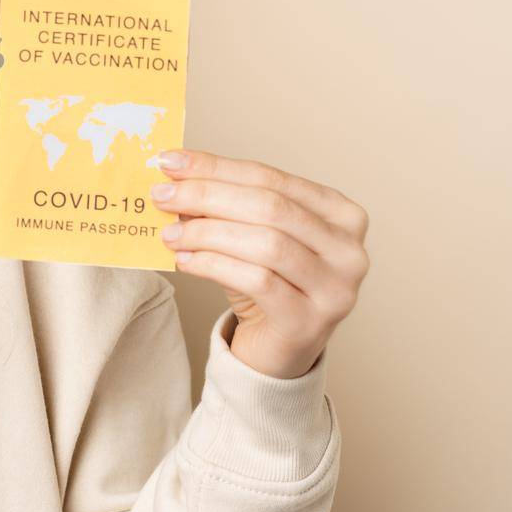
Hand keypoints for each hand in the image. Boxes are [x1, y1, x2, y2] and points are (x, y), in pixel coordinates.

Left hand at [151, 149, 369, 378]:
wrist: (276, 349)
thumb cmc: (265, 283)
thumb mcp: (248, 235)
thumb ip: (224, 204)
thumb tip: (175, 173)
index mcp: (340, 214)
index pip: (271, 177)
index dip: (217, 167)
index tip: (171, 161)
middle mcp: (349, 250)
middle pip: (270, 206)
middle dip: (207, 196)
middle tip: (162, 196)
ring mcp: (336, 289)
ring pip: (266, 243)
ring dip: (207, 233)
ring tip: (170, 234)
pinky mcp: (309, 322)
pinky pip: (257, 281)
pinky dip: (214, 265)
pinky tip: (185, 261)